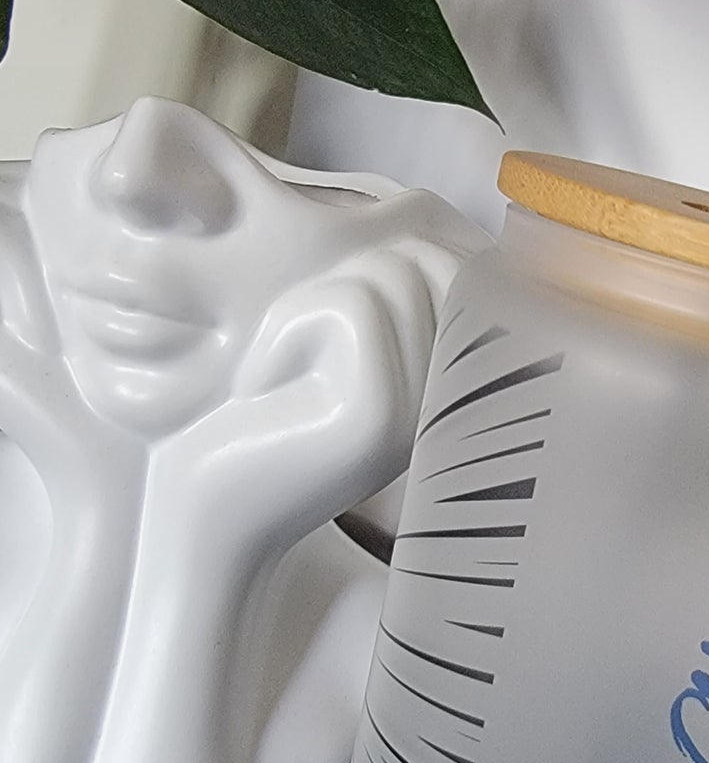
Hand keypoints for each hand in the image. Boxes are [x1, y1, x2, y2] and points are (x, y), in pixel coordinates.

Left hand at [153, 246, 448, 551]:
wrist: (199, 522)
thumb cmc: (249, 427)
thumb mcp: (325, 352)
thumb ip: (381, 304)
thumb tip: (419, 240)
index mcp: (442, 387)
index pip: (454, 269)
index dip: (373, 269)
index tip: (312, 349)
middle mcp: (447, 402)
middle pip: (424, 261)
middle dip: (338, 285)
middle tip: (290, 358)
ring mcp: (421, 410)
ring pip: (389, 275)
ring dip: (304, 309)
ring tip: (278, 378)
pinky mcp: (377, 417)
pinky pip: (349, 306)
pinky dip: (285, 332)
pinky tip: (264, 394)